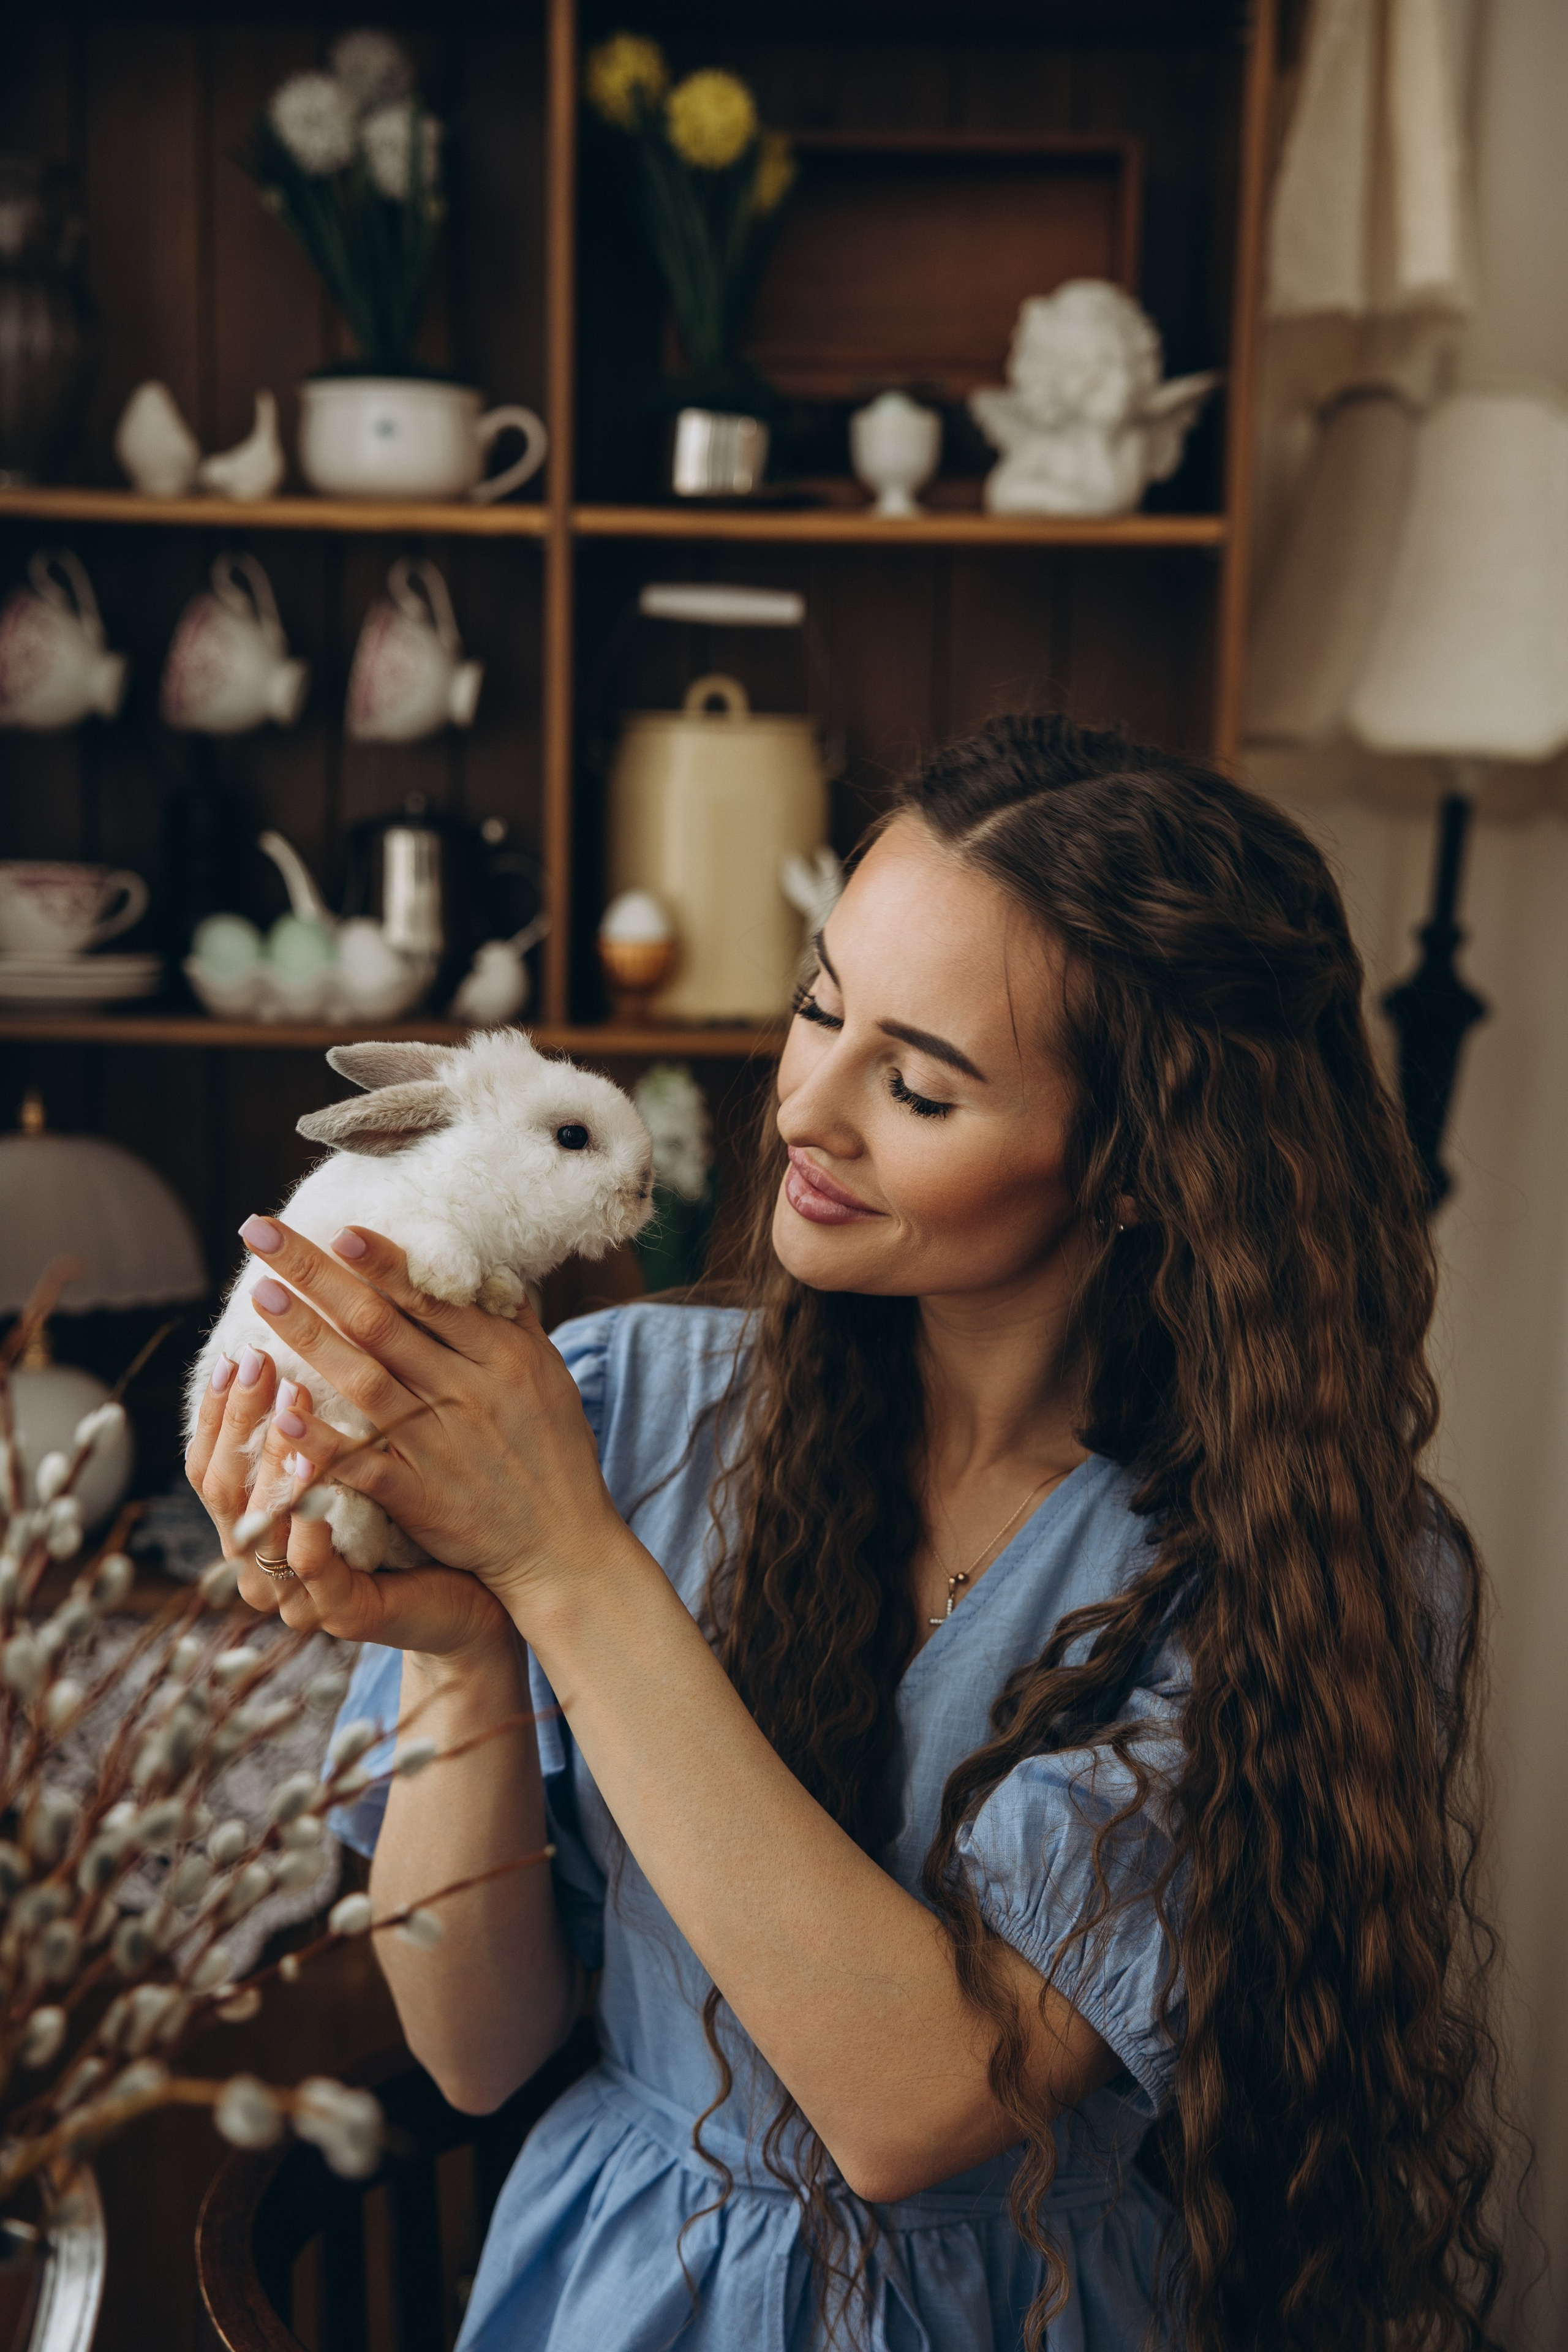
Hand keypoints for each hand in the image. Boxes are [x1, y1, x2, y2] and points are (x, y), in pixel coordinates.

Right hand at [186, 1335, 513, 1661]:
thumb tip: (332, 1305)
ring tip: (290, 1399)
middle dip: (241, 1418)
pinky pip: (317, 1575)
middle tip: (258, 1357)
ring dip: (274, 1462)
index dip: (221, 1406)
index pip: (218, 1456)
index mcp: (272, 1511)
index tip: (237, 1347)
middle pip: (226, 1486)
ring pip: (264, 1528)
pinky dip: (312, 1537)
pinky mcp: (346, 1613)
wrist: (483, 1589)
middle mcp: (271, 1552)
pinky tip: (316, 1495)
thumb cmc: (427, 1508)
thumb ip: (347, 1400)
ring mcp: (301, 1589)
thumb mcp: (381, 1450)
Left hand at [229, 1214, 630, 1624]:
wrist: (564, 1546)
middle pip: (381, 1325)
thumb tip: (479, 1270)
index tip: (336, 1230)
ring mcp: (440, 1445)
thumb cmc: (555, 1453)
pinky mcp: (419, 1497)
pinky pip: (362, 1465)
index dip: (381, 1262)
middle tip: (264, 1239)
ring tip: (262, 1297)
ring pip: (363, 1381)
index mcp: (502, 1357)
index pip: (431, 1298)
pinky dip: (322, 1443)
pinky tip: (283, 1416)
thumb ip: (512, 1323)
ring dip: (308, 1337)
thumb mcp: (551, 1375)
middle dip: (318, 1277)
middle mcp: (468, 1393)